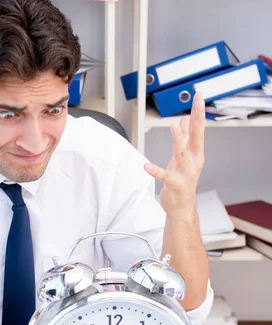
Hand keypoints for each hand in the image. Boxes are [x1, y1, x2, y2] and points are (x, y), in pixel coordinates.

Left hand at [144, 92, 204, 220]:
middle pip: (197, 136)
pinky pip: (164, 176)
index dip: (199, 112)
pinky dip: (155, 170)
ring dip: (179, 140)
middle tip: (198, 103)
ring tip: (174, 127)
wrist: (182, 205)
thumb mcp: (185, 156)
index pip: (199, 129)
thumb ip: (186, 138)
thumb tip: (186, 120)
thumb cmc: (183, 179)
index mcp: (196, 152)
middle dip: (197, 119)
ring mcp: (185, 172)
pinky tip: (146, 166)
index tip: (199, 96)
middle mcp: (194, 160)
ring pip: (182, 153)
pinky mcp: (174, 184)